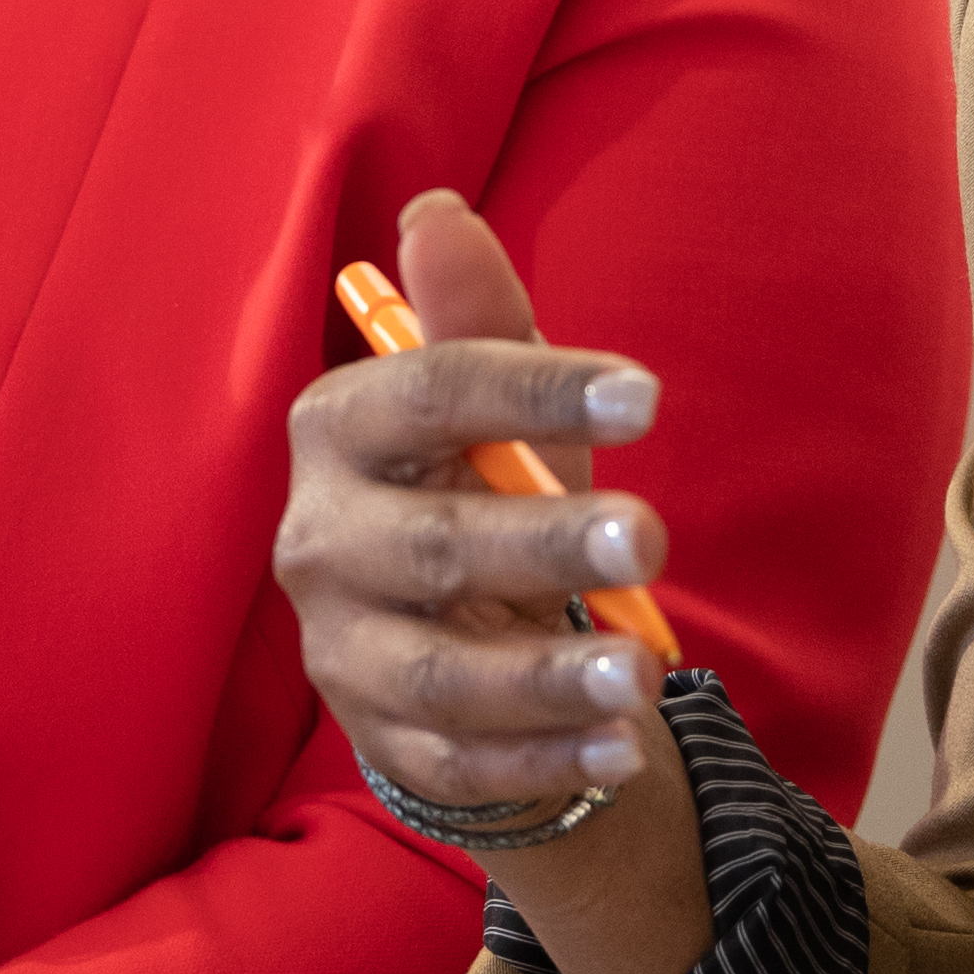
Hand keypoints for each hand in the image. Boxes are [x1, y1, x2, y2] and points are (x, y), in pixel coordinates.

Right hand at [272, 188, 708, 973]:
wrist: (458, 639)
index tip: (647, 393)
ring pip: (435, 673)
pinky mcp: (380, 743)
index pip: (423, 397)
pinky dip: (541, 761)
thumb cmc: (482, 490)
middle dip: (542, 544)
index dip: (529, 390)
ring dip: (539, 677)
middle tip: (651, 536)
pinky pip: (458, 762)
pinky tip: (620, 751)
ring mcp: (342, 652)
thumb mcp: (498, 412)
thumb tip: (438, 211)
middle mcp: (322, 542)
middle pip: (427, 545)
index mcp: (342, 432)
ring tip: (640, 673)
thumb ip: (480, 322)